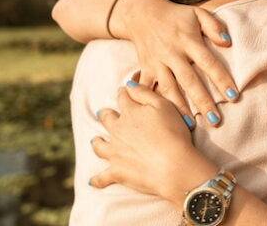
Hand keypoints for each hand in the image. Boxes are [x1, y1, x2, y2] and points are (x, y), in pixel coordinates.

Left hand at [91, 85, 217, 199]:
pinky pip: (101, 178)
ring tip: (97, 141)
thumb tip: (128, 84)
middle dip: (106, 115)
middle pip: (106, 118)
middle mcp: (117, 130)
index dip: (124, 92)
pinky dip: (97, 180)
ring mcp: (114, 152)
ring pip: (99, 145)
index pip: (123, 97)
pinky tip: (93, 181)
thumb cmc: (174, 134)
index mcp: (130, 112)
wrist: (174, 166)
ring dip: (98, 142)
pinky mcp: (116, 172)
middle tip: (106, 114)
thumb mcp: (164, 106)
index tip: (125, 91)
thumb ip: (144, 93)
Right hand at [116, 0, 238, 126]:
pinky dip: (153, 103)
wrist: (142, 14)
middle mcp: (172, 54)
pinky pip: (148, 89)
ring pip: (169, 89)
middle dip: (203, 101)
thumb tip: (228, 41)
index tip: (233, 96)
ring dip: (180, 108)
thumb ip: (214, 25)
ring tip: (192, 126)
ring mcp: (157, 63)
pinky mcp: (145, 69)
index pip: (208, 62)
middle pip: (189, 81)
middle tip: (215, 120)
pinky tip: (161, 118)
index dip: (221, 79)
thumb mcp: (197, 13)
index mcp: (188, 40)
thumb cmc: (176, 16)